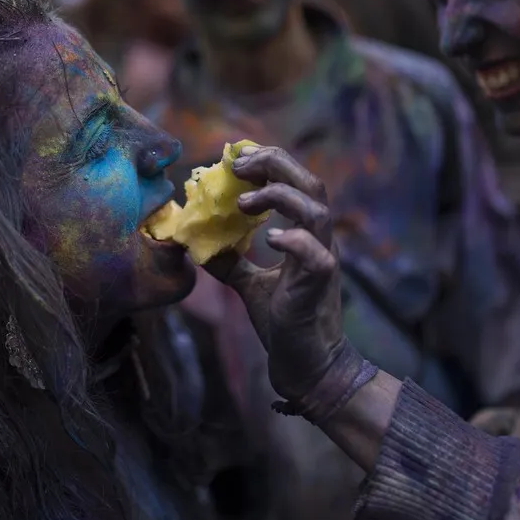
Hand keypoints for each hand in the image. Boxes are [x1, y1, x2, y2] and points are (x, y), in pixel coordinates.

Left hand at [204, 146, 373, 420]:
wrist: (307, 364)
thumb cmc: (284, 321)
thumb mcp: (249, 284)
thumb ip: (230, 260)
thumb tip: (197, 243)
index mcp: (306, 234)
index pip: (296, 181)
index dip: (270, 160)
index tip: (236, 155)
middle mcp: (318, 241)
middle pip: (311, 183)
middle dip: (274, 164)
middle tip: (237, 164)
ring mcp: (323, 261)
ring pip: (317, 211)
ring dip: (279, 196)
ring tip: (245, 202)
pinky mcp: (320, 286)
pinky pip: (317, 256)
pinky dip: (294, 241)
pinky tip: (269, 240)